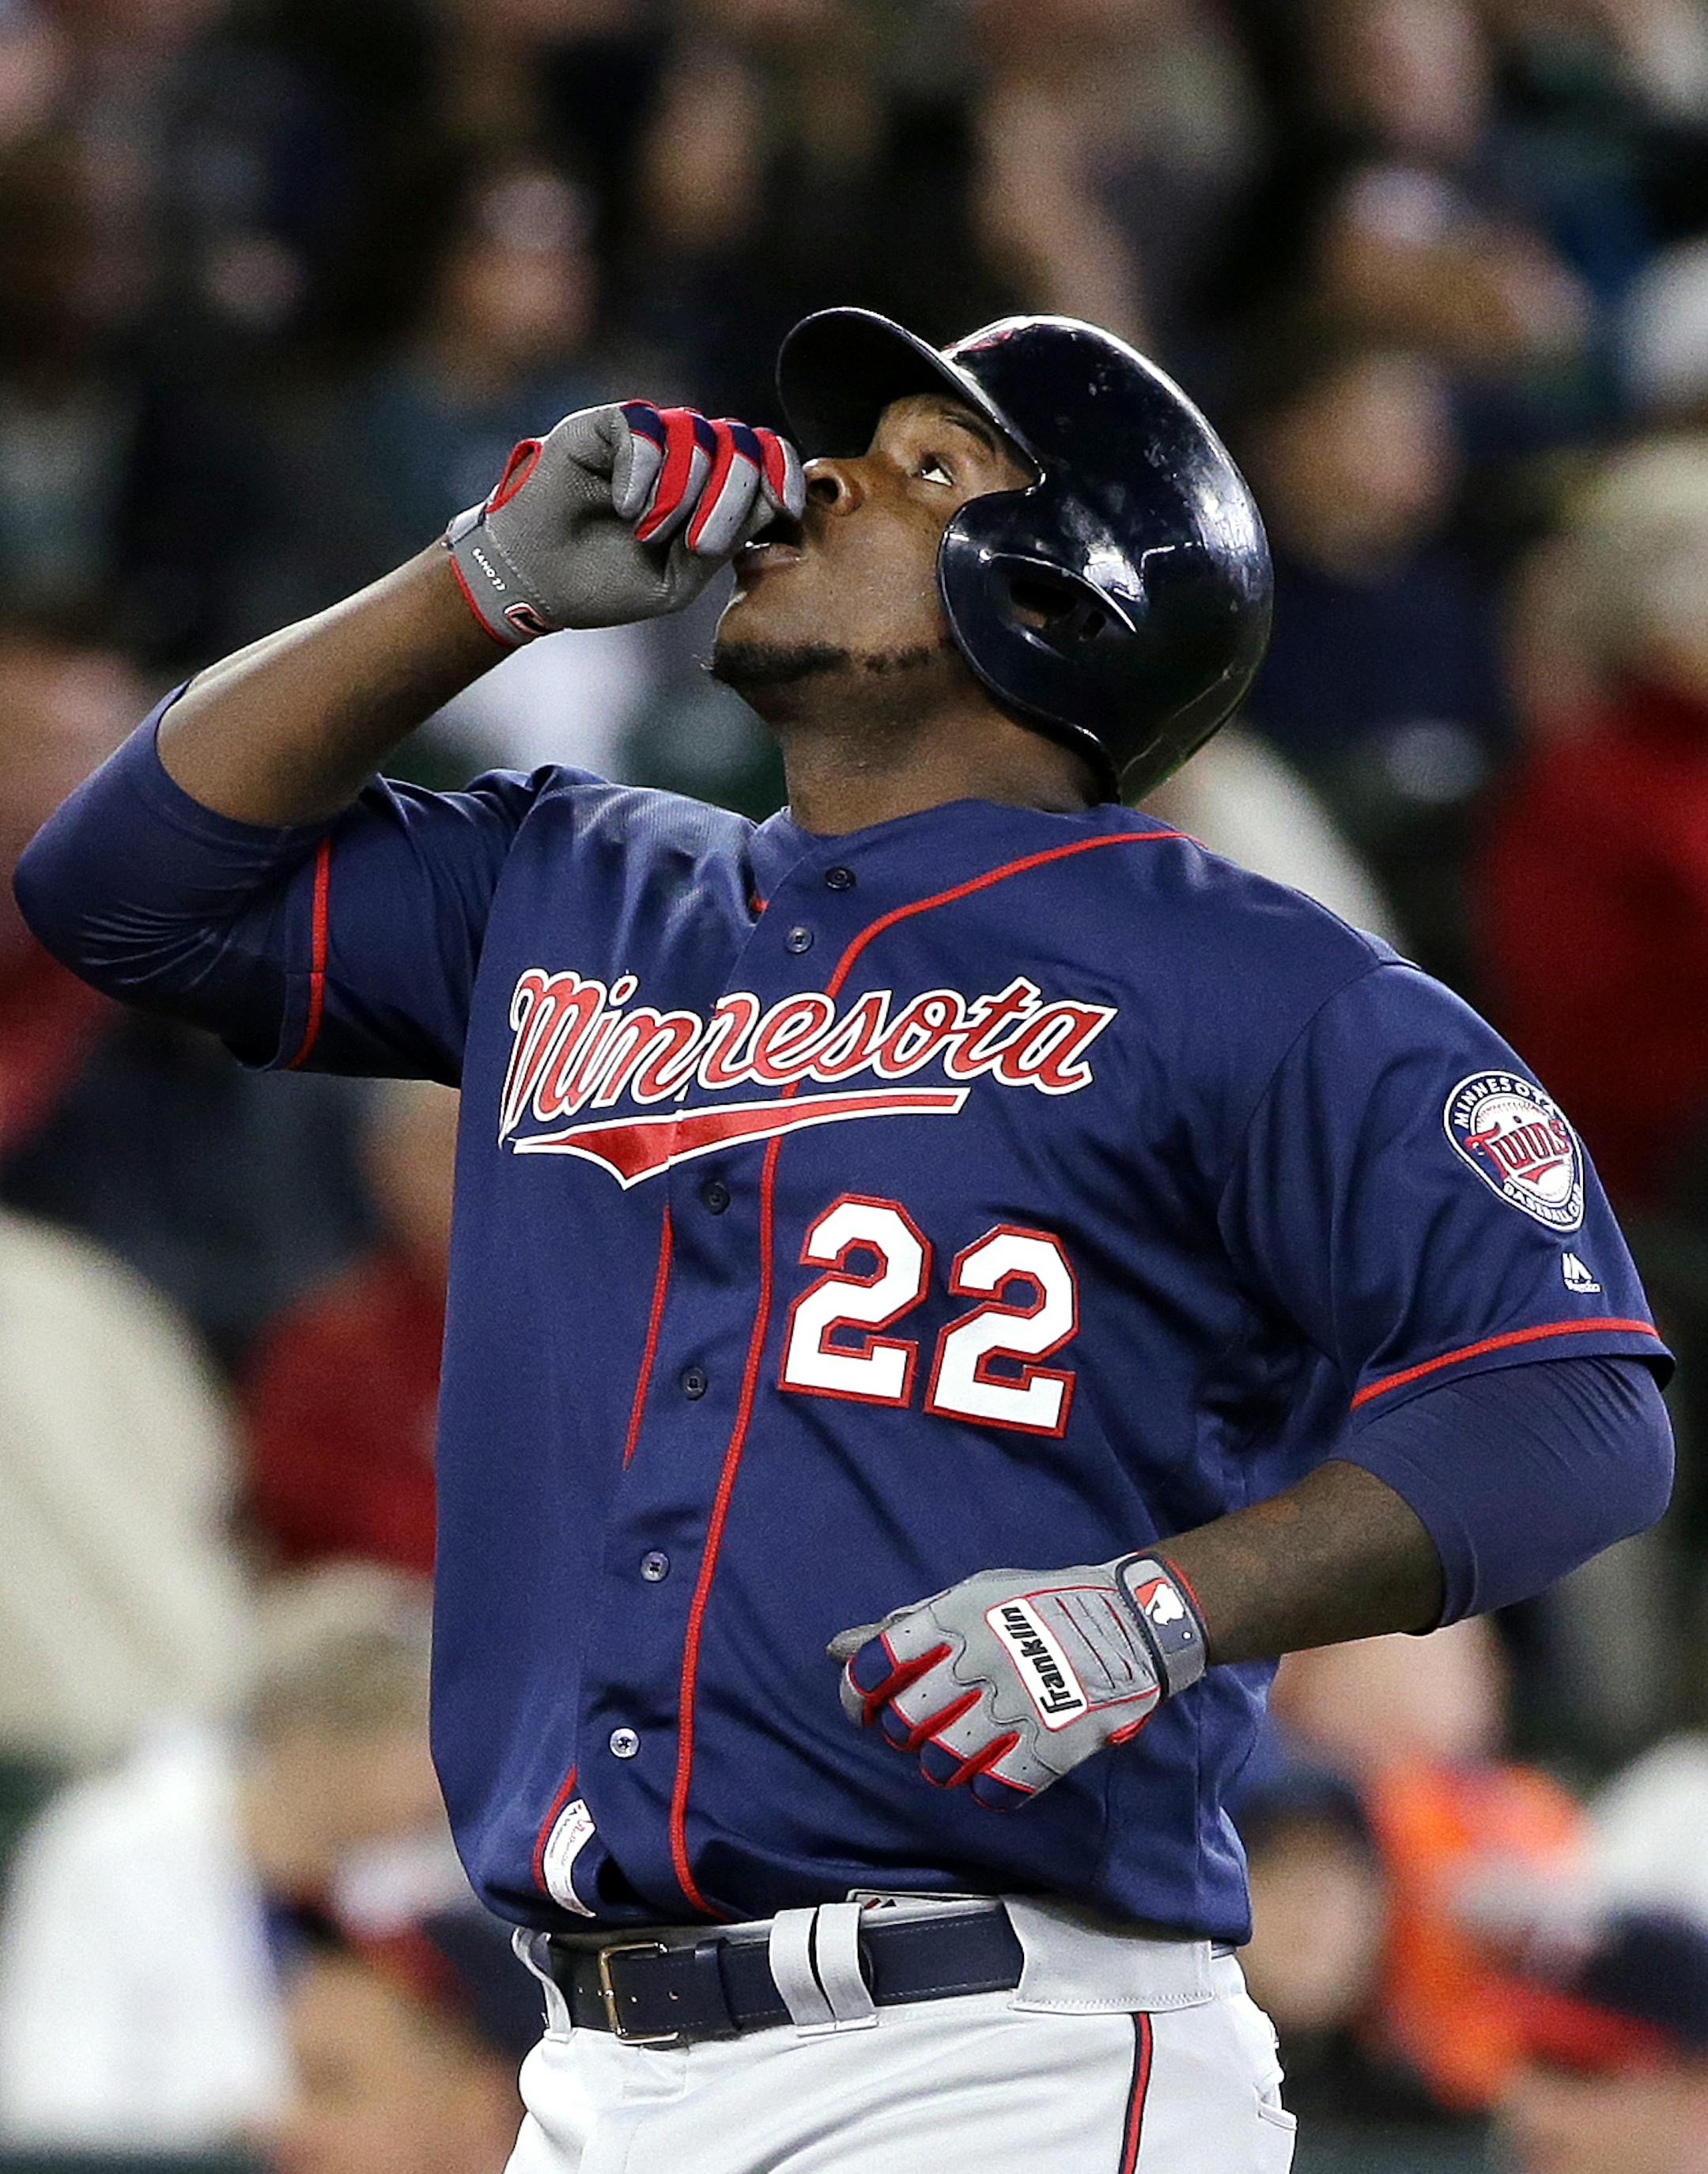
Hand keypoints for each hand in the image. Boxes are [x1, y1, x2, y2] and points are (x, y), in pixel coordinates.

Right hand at [445, 401, 804, 642]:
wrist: (536, 580)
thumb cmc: (607, 581)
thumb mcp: (680, 580)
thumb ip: (725, 543)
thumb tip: (773, 505)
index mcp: (712, 487)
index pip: (767, 455)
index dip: (783, 473)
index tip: (784, 509)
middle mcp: (685, 452)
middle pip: (740, 445)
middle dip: (730, 500)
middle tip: (697, 546)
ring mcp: (648, 436)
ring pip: (697, 435)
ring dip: (680, 495)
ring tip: (646, 534)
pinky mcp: (605, 424)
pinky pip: (647, 429)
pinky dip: (642, 474)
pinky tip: (623, 508)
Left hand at [829, 1555, 1206, 1808]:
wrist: (1131, 1620)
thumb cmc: (1039, 1605)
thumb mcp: (972, 1596)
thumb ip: (905, 1627)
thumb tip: (836, 1650)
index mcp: (957, 1616)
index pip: (877, 1664)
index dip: (857, 1694)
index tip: (864, 1706)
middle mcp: (981, 1658)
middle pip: (904, 1721)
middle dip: (902, 1731)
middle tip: (921, 1725)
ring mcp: (1018, 1703)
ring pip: (941, 1762)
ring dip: (940, 1764)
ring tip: (958, 1749)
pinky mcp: (1053, 1744)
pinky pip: (994, 1789)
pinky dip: (986, 1788)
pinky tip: (996, 1769)